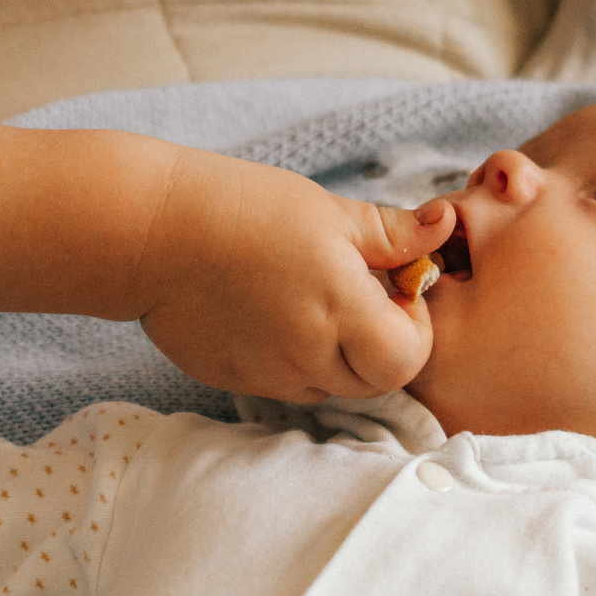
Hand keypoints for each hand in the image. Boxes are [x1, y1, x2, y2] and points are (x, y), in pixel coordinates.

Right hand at [133, 149, 457, 402]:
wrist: (149, 231)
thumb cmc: (242, 208)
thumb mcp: (328, 211)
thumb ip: (394, 232)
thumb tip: (446, 226)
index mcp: (338, 309)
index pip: (408, 359)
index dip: (414, 326)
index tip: (393, 287)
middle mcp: (306, 356)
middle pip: (376, 382)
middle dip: (382, 344)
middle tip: (356, 293)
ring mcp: (266, 375)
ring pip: (330, 387)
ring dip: (338, 354)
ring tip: (308, 298)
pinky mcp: (233, 380)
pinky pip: (284, 385)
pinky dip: (293, 359)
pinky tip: (269, 311)